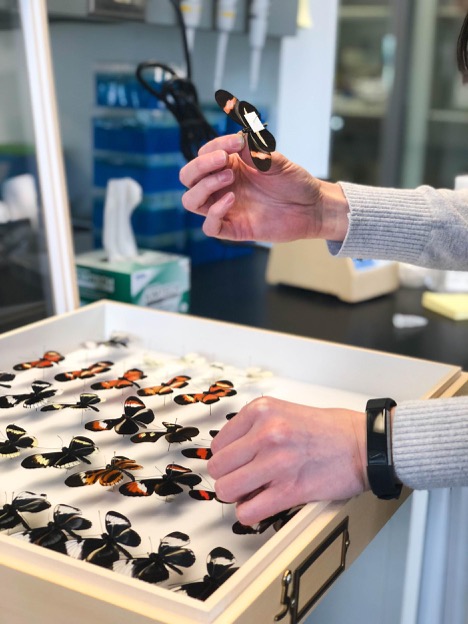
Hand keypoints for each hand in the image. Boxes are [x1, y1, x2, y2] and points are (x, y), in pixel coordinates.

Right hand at [179, 134, 348, 243]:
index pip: (203, 154)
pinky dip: (214, 213)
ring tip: (229, 178)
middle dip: (199, 166)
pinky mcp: (234, 228)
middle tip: (223, 161)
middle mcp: (223, 186)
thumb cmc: (294, 182)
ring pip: (191, 200)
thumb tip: (236, 138)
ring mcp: (226, 208)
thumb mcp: (276, 159)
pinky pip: (211, 227)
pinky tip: (231, 200)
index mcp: (229, 165)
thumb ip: (254, 149)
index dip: (213, 147)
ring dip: (204, 187)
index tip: (236, 143)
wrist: (312, 207)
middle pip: (188, 177)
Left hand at [208, 396, 367, 525]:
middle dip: (228, 477)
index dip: (226, 458)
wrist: (364, 444)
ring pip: (227, 490)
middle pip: (219, 468)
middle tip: (242, 479)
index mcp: (262, 411)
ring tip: (251, 492)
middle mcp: (266, 433)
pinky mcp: (290, 489)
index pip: (218, 443)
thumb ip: (255, 428)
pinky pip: (248, 511)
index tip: (235, 463)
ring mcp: (276, 462)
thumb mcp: (284, 411)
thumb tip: (230, 454)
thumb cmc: (330, 430)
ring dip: (237, 496)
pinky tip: (260, 506)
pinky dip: (249, 514)